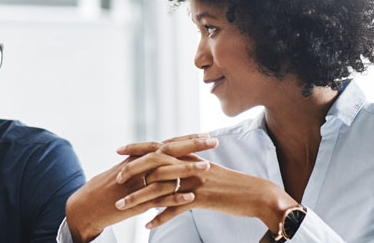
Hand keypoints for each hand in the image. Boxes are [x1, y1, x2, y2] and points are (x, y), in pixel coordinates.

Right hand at [64, 134, 217, 242]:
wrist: (85, 207)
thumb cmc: (103, 190)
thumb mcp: (122, 172)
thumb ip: (139, 165)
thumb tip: (156, 158)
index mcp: (136, 159)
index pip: (165, 144)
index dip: (185, 139)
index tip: (205, 134)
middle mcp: (138, 167)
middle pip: (168, 152)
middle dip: (192, 145)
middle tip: (214, 140)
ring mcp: (137, 184)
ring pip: (166, 174)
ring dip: (187, 170)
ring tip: (208, 168)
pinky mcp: (136, 202)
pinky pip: (158, 199)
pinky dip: (175, 197)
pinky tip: (191, 197)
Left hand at [116, 153, 298, 230]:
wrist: (256, 194)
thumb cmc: (230, 184)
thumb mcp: (207, 170)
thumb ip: (188, 165)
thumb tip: (169, 166)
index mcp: (190, 156)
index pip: (159, 148)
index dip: (138, 148)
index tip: (119, 150)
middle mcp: (190, 165)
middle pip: (155, 166)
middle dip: (133, 172)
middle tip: (116, 179)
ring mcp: (195, 181)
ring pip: (160, 189)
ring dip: (139, 199)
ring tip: (122, 207)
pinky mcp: (201, 198)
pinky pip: (175, 209)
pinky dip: (160, 218)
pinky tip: (147, 225)